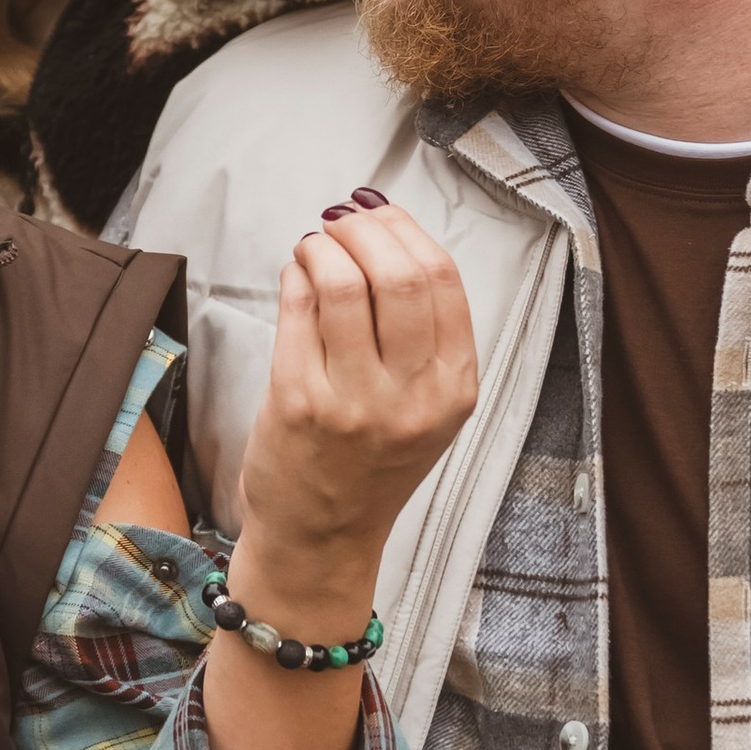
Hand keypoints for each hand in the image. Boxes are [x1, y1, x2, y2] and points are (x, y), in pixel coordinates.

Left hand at [233, 196, 477, 617]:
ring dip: (323, 246)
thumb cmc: (372, 461)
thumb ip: (421, 330)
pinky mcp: (298, 402)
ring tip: (315, 246)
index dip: (407, 230)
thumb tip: (386, 232)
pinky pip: (298, 310)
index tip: (380, 213)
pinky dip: (296, 276)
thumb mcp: (427, 404)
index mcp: (454, 388)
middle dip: (364, 228)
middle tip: (342, 220)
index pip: (442, 280)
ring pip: (343, 284)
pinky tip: (296, 274)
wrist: (323, 536)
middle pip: (398, 274)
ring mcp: (353, 401)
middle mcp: (411, 396)